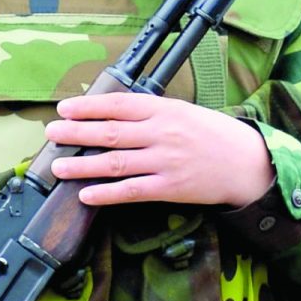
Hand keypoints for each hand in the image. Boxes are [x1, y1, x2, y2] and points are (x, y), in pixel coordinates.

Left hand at [44, 94, 273, 208]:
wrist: (249, 162)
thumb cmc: (213, 134)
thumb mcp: (183, 111)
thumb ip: (149, 113)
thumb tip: (109, 112)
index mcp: (164, 110)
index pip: (119, 105)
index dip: (88, 107)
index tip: (64, 108)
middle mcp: (162, 134)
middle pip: (110, 132)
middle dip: (76, 133)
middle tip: (51, 133)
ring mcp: (165, 162)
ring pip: (116, 163)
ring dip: (82, 165)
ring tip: (58, 167)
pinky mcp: (171, 187)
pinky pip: (132, 191)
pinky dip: (107, 193)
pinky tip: (86, 194)